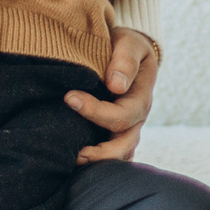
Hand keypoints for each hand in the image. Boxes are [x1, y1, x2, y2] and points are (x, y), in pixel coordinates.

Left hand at [70, 27, 159, 163]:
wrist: (129, 52)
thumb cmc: (126, 45)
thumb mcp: (130, 43)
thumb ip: (125, 61)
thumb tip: (116, 85)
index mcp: (140, 99)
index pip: (120, 115)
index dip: (95, 111)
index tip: (69, 97)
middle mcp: (136, 120)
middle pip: (124, 147)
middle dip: (100, 153)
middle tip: (74, 153)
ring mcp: (127, 130)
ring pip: (119, 156)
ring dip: (99, 164)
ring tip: (73, 162)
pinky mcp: (115, 134)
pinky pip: (111, 156)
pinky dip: (98, 164)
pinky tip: (76, 165)